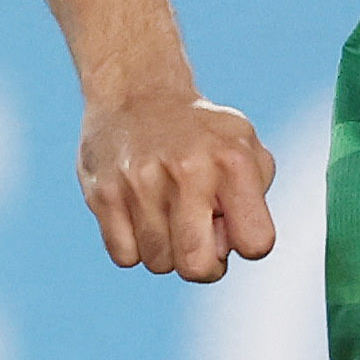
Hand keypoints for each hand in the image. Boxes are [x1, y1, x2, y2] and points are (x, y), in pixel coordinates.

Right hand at [79, 91, 278, 280]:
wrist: (136, 92)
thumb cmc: (200, 134)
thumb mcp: (245, 147)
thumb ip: (254, 199)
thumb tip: (227, 246)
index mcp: (232, 161)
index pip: (256, 243)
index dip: (247, 244)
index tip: (234, 225)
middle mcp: (187, 171)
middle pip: (198, 267)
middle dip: (204, 265)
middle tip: (200, 239)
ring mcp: (140, 184)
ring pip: (159, 263)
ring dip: (167, 251)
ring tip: (166, 214)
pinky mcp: (103, 193)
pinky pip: (125, 256)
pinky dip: (134, 247)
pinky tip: (140, 215)